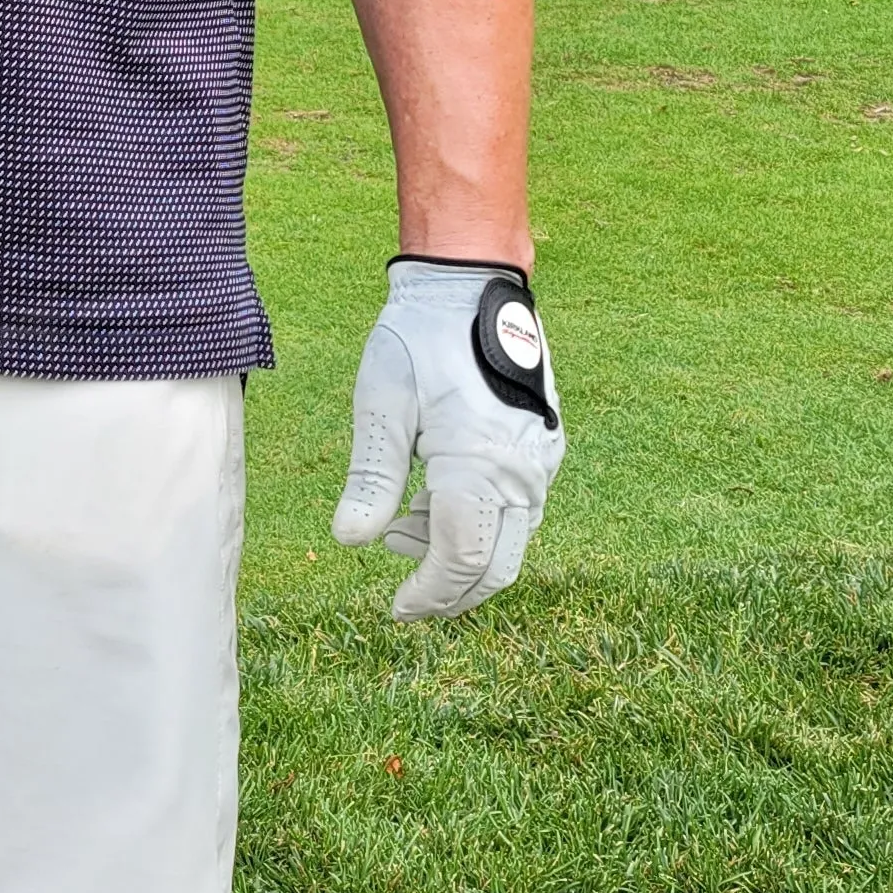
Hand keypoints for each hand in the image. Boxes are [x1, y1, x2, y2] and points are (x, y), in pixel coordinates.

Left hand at [332, 257, 562, 621]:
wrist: (470, 282)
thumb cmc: (419, 338)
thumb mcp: (381, 404)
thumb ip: (371, 477)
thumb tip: (350, 541)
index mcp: (481, 464)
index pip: (460, 560)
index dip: (429, 594)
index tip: (396, 610)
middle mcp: (524, 471)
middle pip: (494, 565)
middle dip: (449, 591)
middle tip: (403, 600)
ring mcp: (540, 461)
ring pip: (508, 540)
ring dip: (457, 553)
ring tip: (400, 530)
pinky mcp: (543, 448)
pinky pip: (517, 509)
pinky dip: (477, 523)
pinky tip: (429, 503)